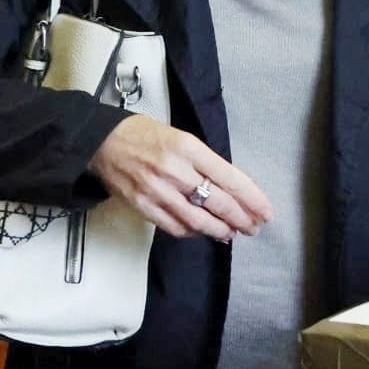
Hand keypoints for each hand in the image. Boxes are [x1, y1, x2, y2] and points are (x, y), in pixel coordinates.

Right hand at [90, 113, 273, 241]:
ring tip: (233, 233)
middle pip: (217, 202)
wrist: (102, 142)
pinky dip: (194, 233)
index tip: (265, 212)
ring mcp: (157, 191)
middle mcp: (175, 170)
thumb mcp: (182, 137)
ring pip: (198, 220)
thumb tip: (231, 189)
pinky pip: (175, 227)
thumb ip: (205, 162)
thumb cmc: (145, 135)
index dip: (251, 199)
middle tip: (253, 227)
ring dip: (220, 230)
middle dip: (241, 218)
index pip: (229, 178)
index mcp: (188, 147)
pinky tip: (204, 232)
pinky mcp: (143, 207)